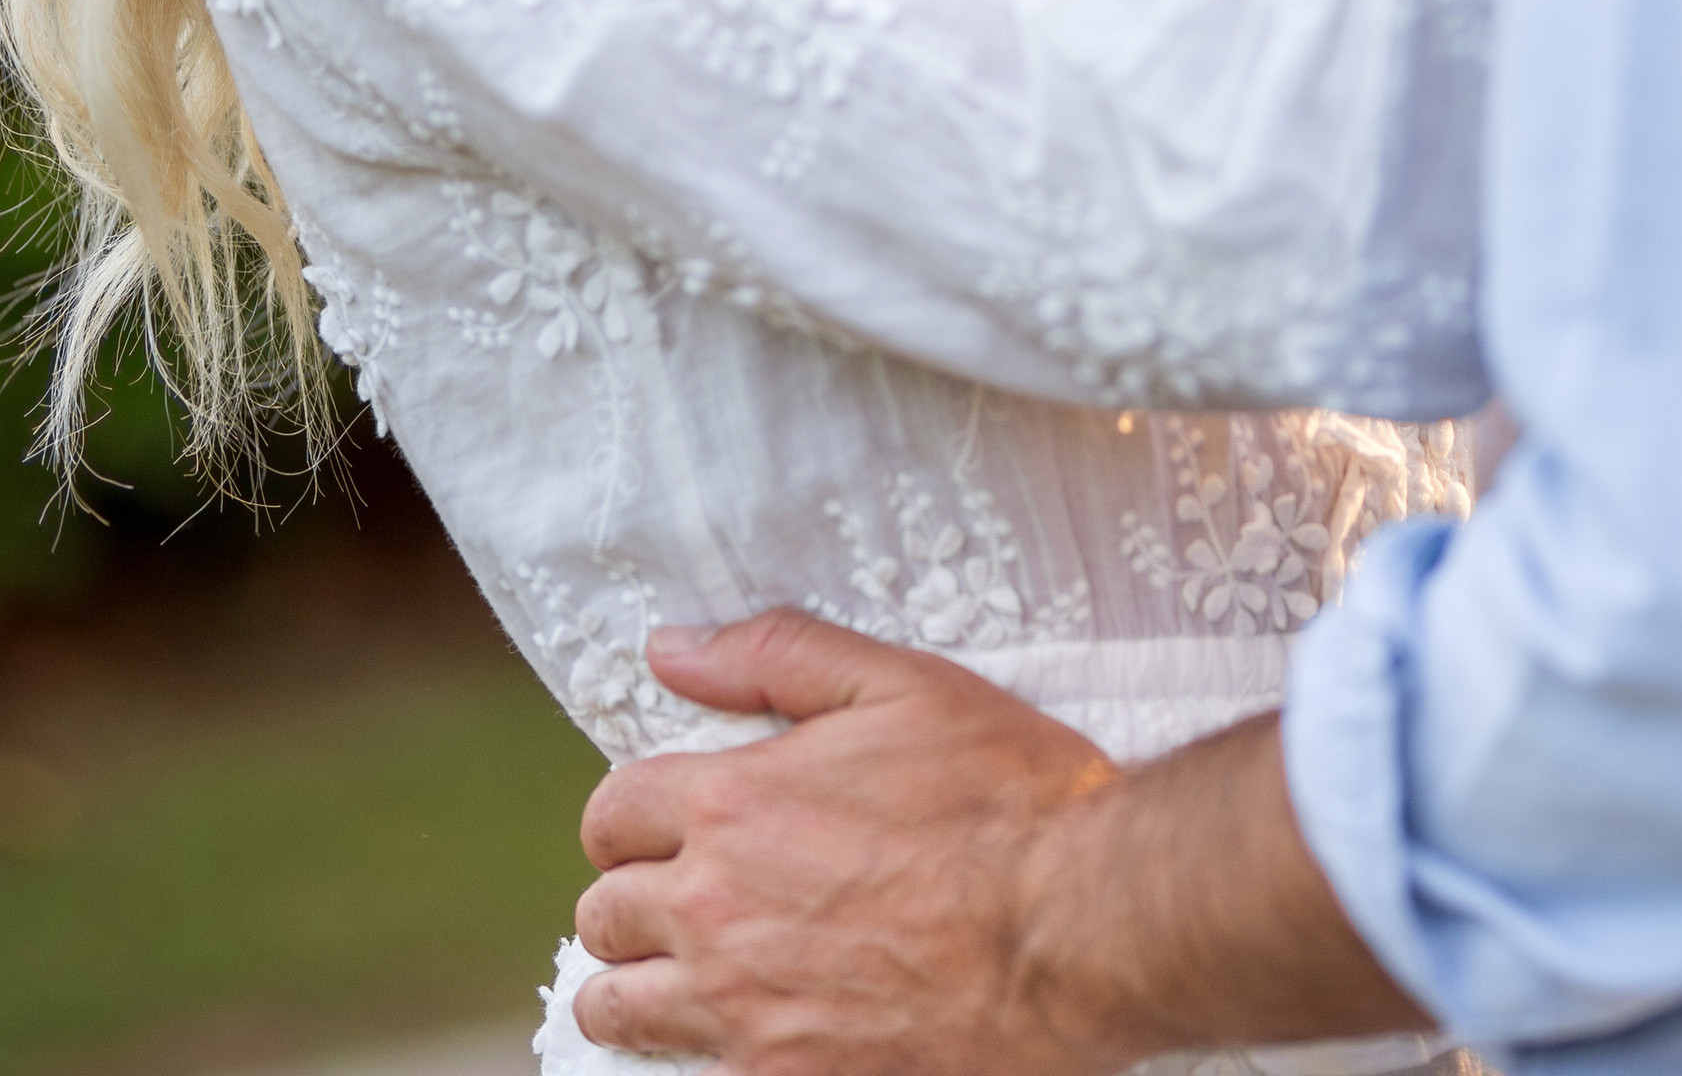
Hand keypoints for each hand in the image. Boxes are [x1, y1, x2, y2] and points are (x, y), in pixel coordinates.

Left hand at [574, 614, 1121, 1072]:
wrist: (1077, 928)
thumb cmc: (1003, 795)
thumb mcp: (902, 685)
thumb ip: (775, 657)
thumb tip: (669, 648)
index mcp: (735, 805)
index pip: (614, 811)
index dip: (635, 811)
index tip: (670, 819)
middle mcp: (718, 910)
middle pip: (604, 914)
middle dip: (632, 896)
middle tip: (685, 892)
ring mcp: (745, 1008)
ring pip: (618, 1009)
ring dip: (636, 985)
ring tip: (685, 972)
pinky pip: (687, 1073)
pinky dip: (701, 1050)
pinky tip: (748, 1024)